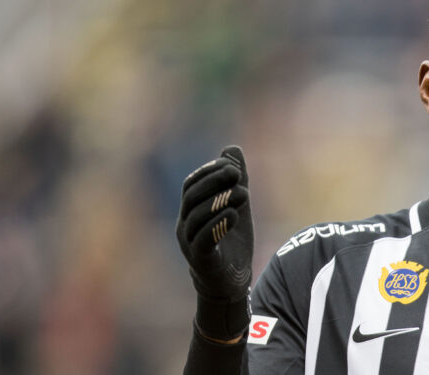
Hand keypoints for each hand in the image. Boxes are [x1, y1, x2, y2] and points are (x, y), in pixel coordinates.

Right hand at [176, 146, 253, 339]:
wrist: (232, 280)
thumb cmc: (231, 240)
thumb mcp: (237, 205)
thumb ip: (235, 180)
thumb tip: (232, 149)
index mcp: (190, 210)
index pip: (191, 184)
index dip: (209, 171)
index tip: (232, 165)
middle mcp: (184, 225)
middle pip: (191, 197)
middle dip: (213, 182)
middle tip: (236, 174)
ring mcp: (190, 244)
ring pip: (197, 217)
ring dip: (221, 201)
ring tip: (244, 194)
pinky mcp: (201, 260)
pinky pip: (204, 240)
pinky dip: (219, 224)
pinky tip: (235, 215)